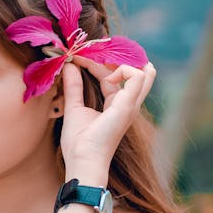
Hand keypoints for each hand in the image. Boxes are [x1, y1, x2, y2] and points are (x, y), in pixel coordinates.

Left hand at [60, 56, 155, 171]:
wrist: (82, 159)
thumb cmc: (79, 142)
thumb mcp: (74, 107)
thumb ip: (73, 86)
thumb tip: (69, 65)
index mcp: (115, 105)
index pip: (112, 76)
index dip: (96, 64)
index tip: (77, 58)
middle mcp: (126, 104)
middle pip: (131, 71)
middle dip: (112, 58)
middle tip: (88, 53)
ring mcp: (130, 105)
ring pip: (143, 72)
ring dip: (120, 60)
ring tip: (96, 59)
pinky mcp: (128, 105)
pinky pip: (138, 76)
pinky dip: (123, 69)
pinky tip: (106, 77)